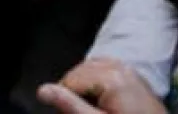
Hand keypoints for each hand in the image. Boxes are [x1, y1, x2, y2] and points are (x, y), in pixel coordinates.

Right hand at [38, 58, 165, 113]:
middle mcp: (120, 67)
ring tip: (91, 108)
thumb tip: (43, 90)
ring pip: (92, 68)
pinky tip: (102, 99)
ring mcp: (129, 69)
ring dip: (86, 85)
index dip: (65, 99)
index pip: (70, 79)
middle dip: (75, 91)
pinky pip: (107, 69)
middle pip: (80, 71)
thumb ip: (69, 105)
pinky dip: (99, 80)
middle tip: (81, 111)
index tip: (71, 113)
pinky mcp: (134, 75)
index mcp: (110, 77)